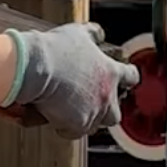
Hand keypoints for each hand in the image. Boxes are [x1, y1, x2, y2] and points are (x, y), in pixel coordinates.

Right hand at [2, 23, 138, 139]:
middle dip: (104, 112)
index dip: (126, 80)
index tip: (122, 82)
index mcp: (110, 72)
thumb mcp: (78, 33)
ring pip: (95, 125)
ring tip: (67, 110)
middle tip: (89, 104)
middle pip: (115, 113)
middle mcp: (107, 94)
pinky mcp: (79, 125)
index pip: (131, 77)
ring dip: (84, 119)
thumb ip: (93, 34)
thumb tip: (99, 34)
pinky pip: (74, 132)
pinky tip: (55, 115)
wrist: (35, 67)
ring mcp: (94, 111)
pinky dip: (65, 127)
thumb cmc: (55, 49)